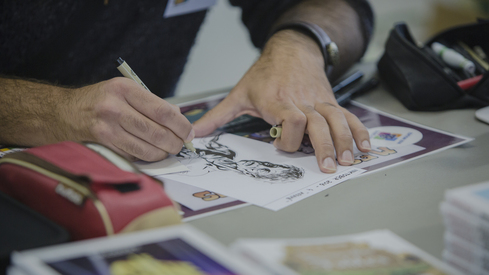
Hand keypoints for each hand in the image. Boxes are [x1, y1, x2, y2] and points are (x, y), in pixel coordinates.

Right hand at [63, 77, 193, 160]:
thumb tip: (179, 119)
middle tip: (181, 144)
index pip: (162, 111)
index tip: (189, 131)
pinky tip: (151, 152)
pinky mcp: (104, 146)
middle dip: (175, 142)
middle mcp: (114, 108)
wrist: (63, 113)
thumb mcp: (124, 91)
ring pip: (148, 149)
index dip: (181, 124)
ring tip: (168, 150)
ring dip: (163, 153)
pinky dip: (147, 157)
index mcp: (124, 89)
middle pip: (157, 132)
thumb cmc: (99, 100)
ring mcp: (107, 130)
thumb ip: (151, 103)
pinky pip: (134, 156)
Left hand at [193, 30, 369, 172]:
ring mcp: (319, 101)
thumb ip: (217, 116)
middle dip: (324, 147)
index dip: (290, 136)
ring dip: (344, 141)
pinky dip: (359, 131)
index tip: (282, 145)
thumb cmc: (264, 74)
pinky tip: (366, 146)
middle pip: (318, 124)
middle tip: (327, 168)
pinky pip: (348, 116)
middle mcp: (302, 101)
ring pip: (336, 120)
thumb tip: (194, 133)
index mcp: (277, 101)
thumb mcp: (238, 94)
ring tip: (348, 161)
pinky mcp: (330, 102)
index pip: (292, 118)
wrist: (291, 51)